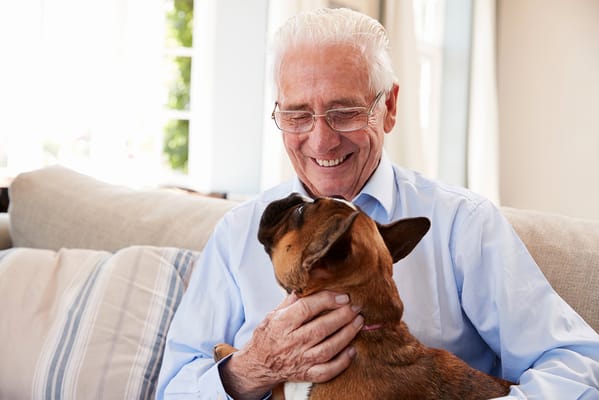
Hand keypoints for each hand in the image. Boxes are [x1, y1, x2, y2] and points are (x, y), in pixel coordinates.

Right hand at [219, 290, 362, 398]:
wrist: (257, 365)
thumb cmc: (267, 336)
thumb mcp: (273, 314)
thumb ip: (292, 300)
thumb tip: (310, 282)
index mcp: (282, 323)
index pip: (306, 309)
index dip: (326, 301)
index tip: (343, 296)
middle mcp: (291, 342)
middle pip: (321, 328)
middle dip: (343, 316)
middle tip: (356, 307)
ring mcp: (299, 360)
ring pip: (328, 349)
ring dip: (347, 335)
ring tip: (359, 322)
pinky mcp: (305, 374)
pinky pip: (327, 371)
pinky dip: (342, 362)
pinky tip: (352, 350)